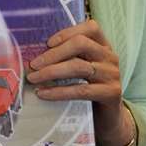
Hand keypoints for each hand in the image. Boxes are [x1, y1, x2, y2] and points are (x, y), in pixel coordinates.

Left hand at [26, 19, 131, 145]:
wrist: (109, 118)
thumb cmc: (90, 90)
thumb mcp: (82, 70)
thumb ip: (69, 58)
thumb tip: (37, 56)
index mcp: (104, 46)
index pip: (90, 28)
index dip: (68, 32)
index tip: (48, 43)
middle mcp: (110, 57)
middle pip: (81, 44)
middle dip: (54, 54)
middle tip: (33, 65)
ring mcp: (112, 75)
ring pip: (79, 67)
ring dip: (51, 72)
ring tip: (34, 79)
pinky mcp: (111, 93)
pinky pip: (81, 90)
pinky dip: (58, 91)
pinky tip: (43, 93)